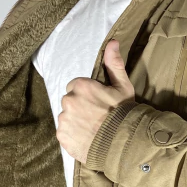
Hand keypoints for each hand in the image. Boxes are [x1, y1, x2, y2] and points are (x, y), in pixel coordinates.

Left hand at [57, 39, 134, 163]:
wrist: (122, 144)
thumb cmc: (124, 115)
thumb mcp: (123, 87)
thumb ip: (114, 64)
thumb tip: (112, 42)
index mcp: (81, 86)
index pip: (76, 86)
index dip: (87, 95)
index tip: (98, 104)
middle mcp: (69, 101)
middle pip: (70, 101)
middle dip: (80, 107)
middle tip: (96, 117)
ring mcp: (64, 119)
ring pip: (66, 117)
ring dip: (75, 121)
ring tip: (92, 129)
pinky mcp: (62, 135)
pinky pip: (64, 132)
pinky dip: (72, 135)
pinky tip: (86, 138)